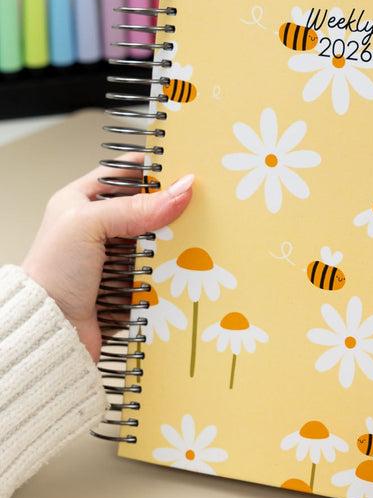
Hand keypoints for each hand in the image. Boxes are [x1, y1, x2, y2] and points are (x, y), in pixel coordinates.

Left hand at [23, 158, 193, 361]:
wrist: (51, 331)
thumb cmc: (52, 272)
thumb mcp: (89, 224)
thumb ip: (136, 206)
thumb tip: (181, 190)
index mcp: (82, 201)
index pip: (124, 172)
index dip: (152, 167)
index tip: (183, 167)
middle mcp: (100, 226)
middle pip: (148, 206)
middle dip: (171, 206)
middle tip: (196, 203)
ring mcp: (116, 255)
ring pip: (159, 237)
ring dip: (175, 239)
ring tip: (194, 235)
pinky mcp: (130, 282)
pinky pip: (162, 267)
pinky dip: (173, 267)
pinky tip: (187, 263)